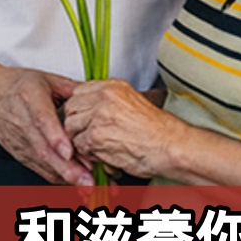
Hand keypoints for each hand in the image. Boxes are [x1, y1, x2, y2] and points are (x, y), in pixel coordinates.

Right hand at [0, 67, 94, 185]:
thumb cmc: (19, 86)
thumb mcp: (47, 79)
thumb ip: (73, 89)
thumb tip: (99, 98)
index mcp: (30, 97)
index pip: (42, 119)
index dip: (55, 137)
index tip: (69, 151)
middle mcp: (23, 123)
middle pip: (44, 149)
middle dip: (67, 167)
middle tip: (87, 179)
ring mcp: (21, 143)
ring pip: (43, 164)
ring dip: (66, 177)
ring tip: (87, 186)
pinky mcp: (22, 156)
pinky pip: (41, 169)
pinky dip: (58, 178)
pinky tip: (75, 184)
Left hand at [63, 79, 181, 178]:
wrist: (169, 145)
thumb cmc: (156, 130)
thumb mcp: (132, 102)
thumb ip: (108, 101)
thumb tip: (88, 108)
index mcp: (113, 86)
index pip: (78, 91)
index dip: (79, 108)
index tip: (83, 118)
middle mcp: (105, 96)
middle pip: (71, 108)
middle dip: (76, 125)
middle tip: (88, 135)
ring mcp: (99, 115)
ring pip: (71, 128)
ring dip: (81, 140)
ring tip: (97, 146)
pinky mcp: (97, 136)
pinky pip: (80, 146)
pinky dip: (89, 154)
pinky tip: (103, 154)